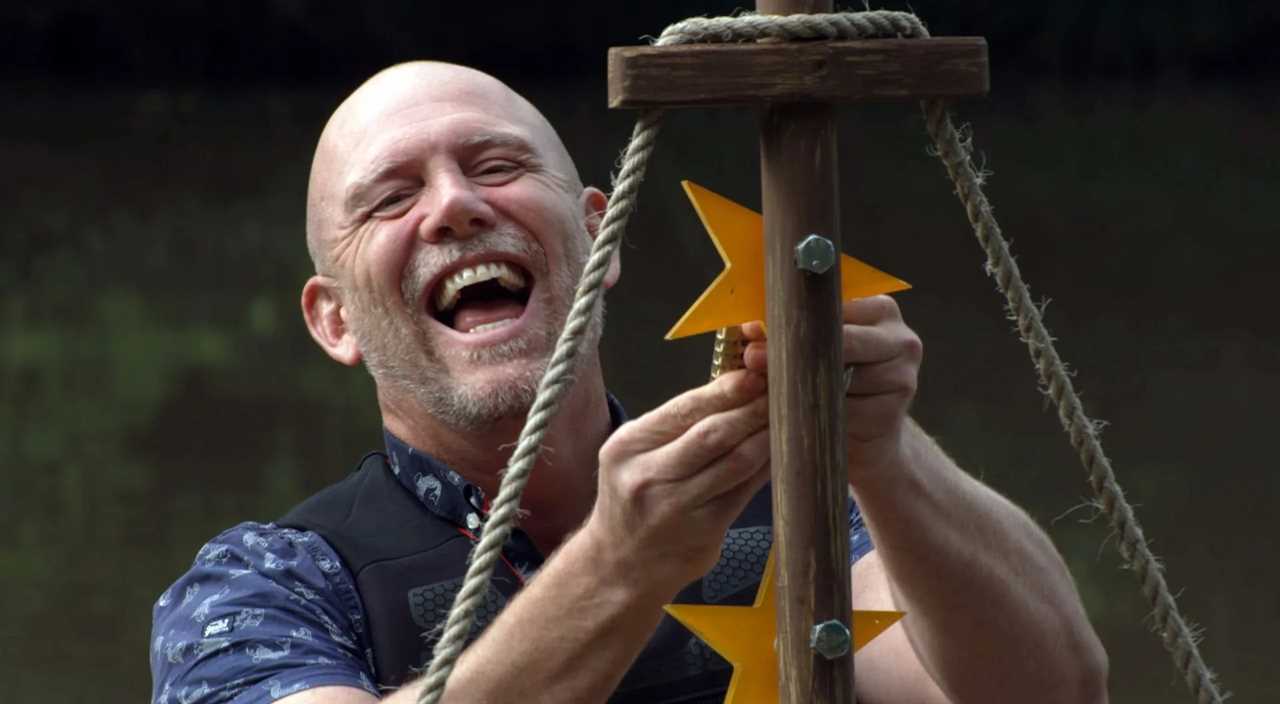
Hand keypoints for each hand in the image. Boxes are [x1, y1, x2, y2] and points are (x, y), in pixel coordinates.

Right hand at [586, 370, 771, 597]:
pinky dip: (766, 466)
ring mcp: (677, 508)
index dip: (725, 390)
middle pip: (713, 434)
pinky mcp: (706, 531)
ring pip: (736, 462)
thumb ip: (677, 425)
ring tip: (787, 417)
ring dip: (767, 436)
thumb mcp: (637, 455)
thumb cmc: (635, 498)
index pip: (683, 409)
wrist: (620, 565)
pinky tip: (780, 451)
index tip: (755, 375)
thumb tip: (738, 385)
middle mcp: (647, 477)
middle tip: (781, 390)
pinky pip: (745, 490)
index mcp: (628, 447)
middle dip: (752, 408)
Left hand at [740, 295, 921, 478]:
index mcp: (881, 310)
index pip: (836, 306)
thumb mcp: (818, 351)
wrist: (868, 436)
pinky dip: (817, 413)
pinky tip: (798, 413)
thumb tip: (750, 328)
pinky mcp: (892, 413)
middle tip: (754, 358)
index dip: (795, 318)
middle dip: (795, 350)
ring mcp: (903, 376)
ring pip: (841, 377)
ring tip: (769, 386)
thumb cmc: (836, 383)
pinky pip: (844, 411)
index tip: (757, 328)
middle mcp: (901, 339)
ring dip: (802, 385)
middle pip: (843, 340)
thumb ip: (792, 333)